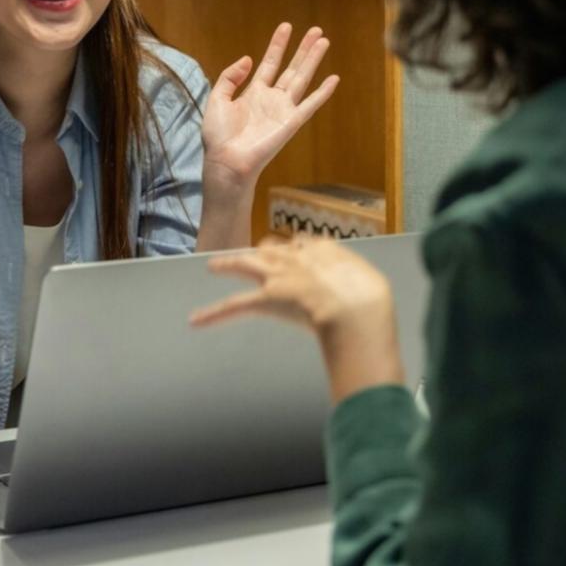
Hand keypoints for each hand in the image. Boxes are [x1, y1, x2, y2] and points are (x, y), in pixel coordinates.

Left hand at [191, 236, 403, 401]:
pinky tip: (196, 320)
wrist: (355, 309)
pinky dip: (213, 314)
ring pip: (245, 265)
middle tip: (250, 254)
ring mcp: (277, 277)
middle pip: (270, 249)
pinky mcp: (264, 299)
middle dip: (259, 252)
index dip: (296, 251)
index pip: (302, 245)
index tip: (293, 253)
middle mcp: (296, 258)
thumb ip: (358, 282)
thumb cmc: (369, 299)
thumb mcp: (369, 283)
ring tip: (214, 266)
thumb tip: (364, 293)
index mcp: (323, 251)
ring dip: (229, 264)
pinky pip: (233, 305)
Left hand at [201, 24, 339, 193]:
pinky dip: (323, 93)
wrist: (227, 161)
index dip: (278, 45)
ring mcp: (283, 110)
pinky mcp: (291, 122)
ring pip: (302, 78)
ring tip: (324, 41)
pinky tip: (334, 79)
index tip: (286, 26)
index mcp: (254, 93)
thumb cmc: (219, 136)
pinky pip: (310, 104)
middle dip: (303, 49)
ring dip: (313, 60)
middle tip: (315, 30)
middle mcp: (271, 99)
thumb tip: (248, 58)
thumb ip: (230, 77)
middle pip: (292, 68)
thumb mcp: (217, 99)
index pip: (270, 63)